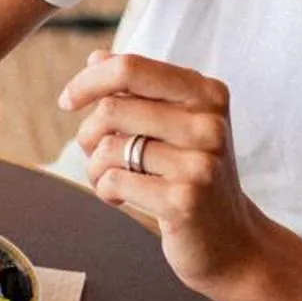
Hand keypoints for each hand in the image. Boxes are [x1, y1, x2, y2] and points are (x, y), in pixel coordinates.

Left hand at [58, 50, 259, 295]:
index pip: (132, 67)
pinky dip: (105, 191)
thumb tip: (96, 57)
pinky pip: (113, 181)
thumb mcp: (177, 127)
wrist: (234, 243)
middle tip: (96, 155)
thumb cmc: (195, 179)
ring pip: (109, 147)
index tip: (68, 101)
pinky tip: (121, 200)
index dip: (89, 80)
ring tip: (110, 181)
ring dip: (95, 168)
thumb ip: (141, 92)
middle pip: (113, 107)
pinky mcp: (183, 199)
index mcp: (207, 93)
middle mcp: (208, 122)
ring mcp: (199, 162)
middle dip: (89, 133)